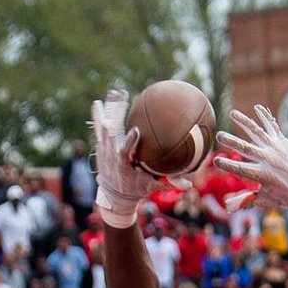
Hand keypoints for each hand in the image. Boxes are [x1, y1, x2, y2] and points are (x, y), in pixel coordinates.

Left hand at [91, 91, 189, 227]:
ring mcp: (104, 148)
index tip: (135, 130)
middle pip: (111, 132)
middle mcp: (111, 154)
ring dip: (108, 109)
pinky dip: (97, 115)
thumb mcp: (151, 187)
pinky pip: (97, 127)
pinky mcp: (100, 145)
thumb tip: (190, 184)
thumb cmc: (136, 189)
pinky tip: (98, 102)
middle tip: (121, 96)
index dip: (129, 141)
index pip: (124, 152)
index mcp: (123, 165)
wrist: (113, 194)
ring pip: (104, 126)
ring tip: (113, 92)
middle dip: (115, 114)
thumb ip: (168, 182)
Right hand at [214, 105, 287, 212]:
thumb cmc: (283, 196)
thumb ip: (244, 201)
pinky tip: (257, 107)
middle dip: (231, 141)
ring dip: (244, 122)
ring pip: (257, 132)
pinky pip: (272, 126)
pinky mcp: (283, 141)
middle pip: (245, 148)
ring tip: (232, 113)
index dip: (227, 164)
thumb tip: (226, 205)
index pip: (240, 168)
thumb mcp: (263, 200)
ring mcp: (276, 148)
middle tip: (219, 135)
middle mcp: (268, 159)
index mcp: (262, 174)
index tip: (216, 160)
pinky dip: (265, 116)